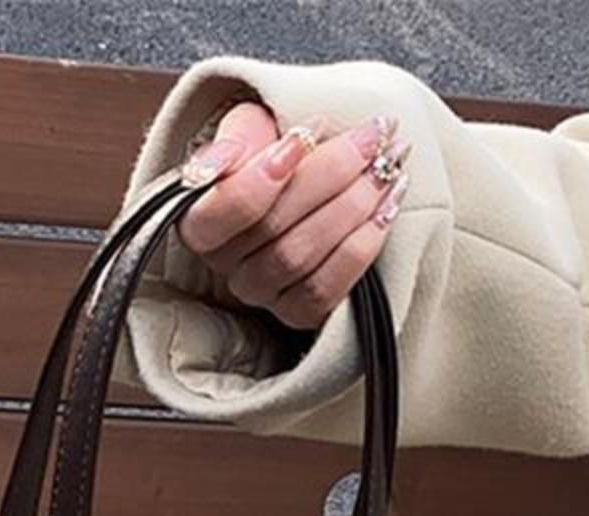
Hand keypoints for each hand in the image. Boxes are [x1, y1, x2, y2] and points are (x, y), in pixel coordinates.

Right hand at [177, 102, 410, 330]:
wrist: (308, 185)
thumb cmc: (277, 153)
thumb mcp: (253, 129)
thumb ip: (240, 134)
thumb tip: (234, 155)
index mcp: (201, 220)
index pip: (219, 211)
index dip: (259, 178)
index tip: (305, 135)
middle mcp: (227, 265)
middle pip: (272, 229)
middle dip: (330, 176)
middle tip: (371, 137)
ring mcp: (262, 293)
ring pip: (301, 257)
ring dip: (353, 207)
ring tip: (387, 166)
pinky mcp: (297, 312)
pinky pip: (326, 290)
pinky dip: (363, 246)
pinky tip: (387, 207)